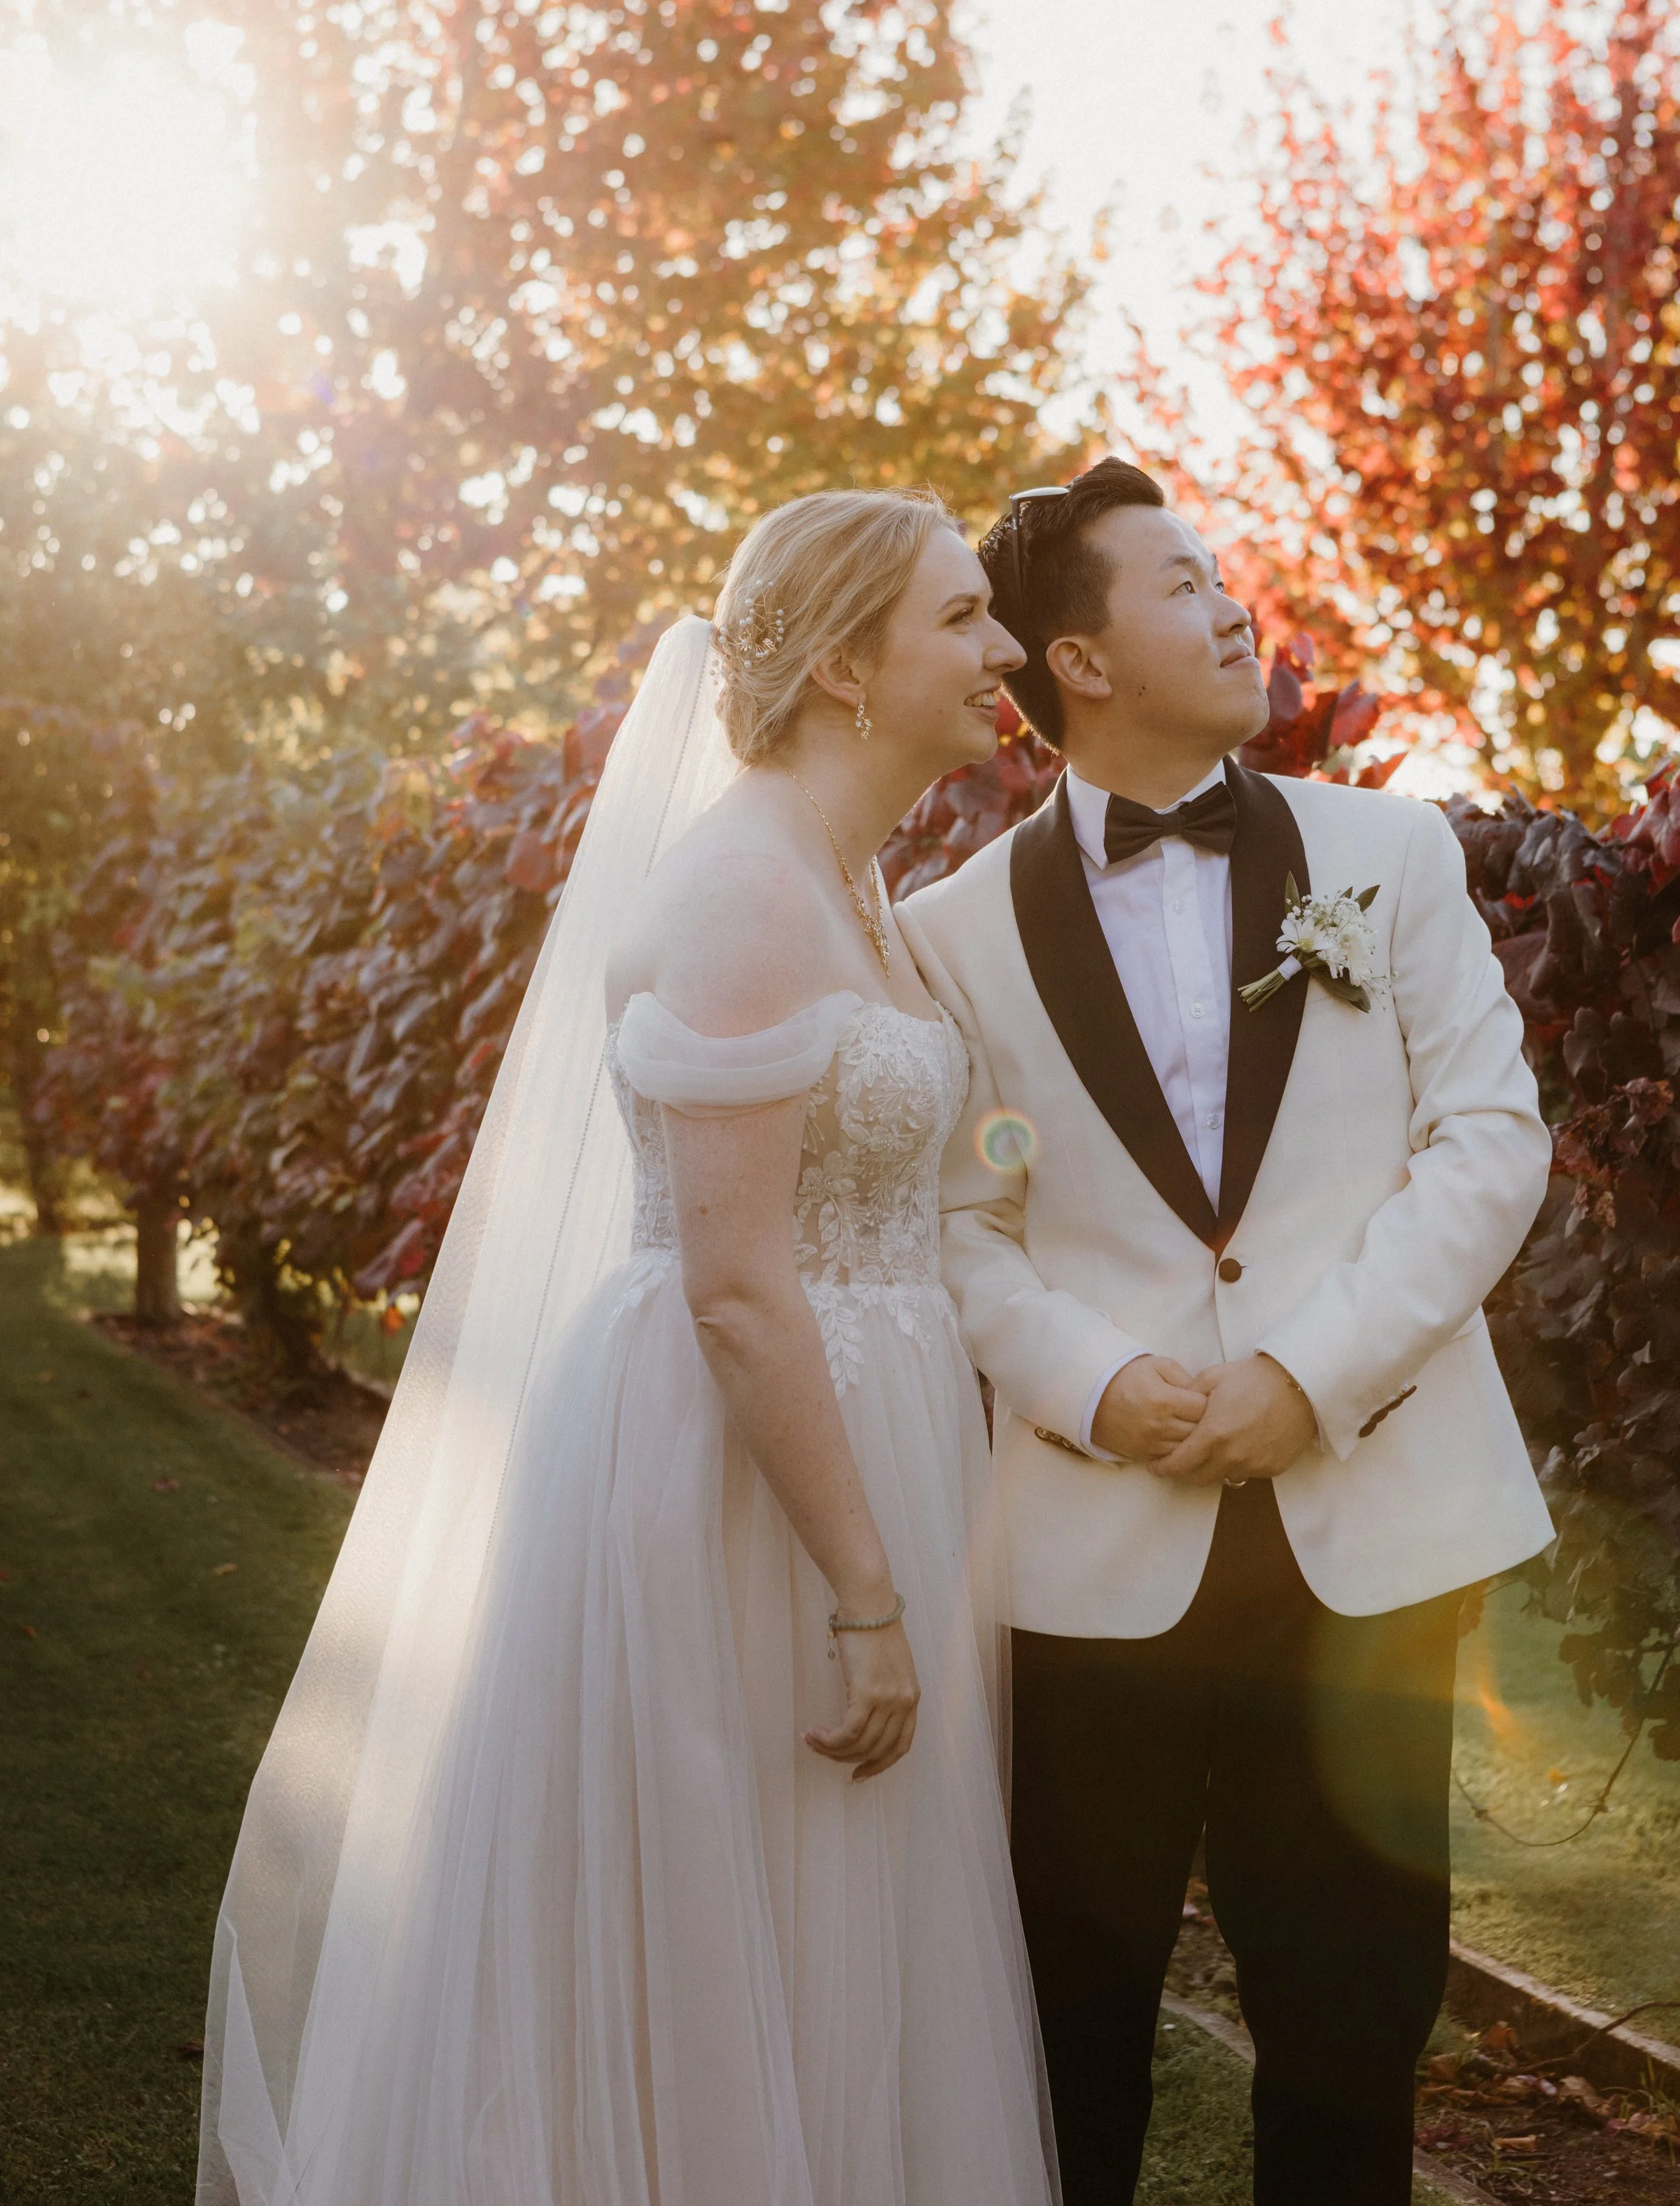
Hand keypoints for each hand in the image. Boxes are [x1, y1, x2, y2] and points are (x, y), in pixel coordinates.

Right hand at [806, 1618, 919, 1780]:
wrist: (868, 1605)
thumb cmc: (872, 1629)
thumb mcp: (888, 1666)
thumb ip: (883, 1692)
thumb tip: (861, 1717)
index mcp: (912, 1697)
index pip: (901, 1746)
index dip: (879, 1764)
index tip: (859, 1774)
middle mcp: (905, 1702)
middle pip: (878, 1749)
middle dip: (849, 1759)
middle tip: (826, 1754)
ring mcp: (888, 1699)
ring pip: (860, 1743)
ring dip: (833, 1749)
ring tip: (814, 1741)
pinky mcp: (868, 1694)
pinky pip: (848, 1732)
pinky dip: (830, 1740)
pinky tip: (815, 1734)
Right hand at [1090, 1355, 1207, 1462]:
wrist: (1091, 1395)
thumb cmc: (1127, 1377)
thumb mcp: (1157, 1365)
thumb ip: (1184, 1377)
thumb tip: (1204, 1394)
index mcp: (1165, 1400)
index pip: (1204, 1408)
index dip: (1208, 1401)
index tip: (1204, 1397)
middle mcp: (1159, 1426)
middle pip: (1199, 1431)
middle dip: (1204, 1421)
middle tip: (1201, 1412)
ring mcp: (1151, 1444)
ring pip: (1187, 1448)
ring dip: (1192, 1438)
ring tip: (1190, 1425)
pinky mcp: (1143, 1455)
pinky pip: (1171, 1458)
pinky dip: (1177, 1450)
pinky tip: (1176, 1437)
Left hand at [1148, 1354, 1317, 1485]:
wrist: (1300, 1383)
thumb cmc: (1254, 1377)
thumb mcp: (1213, 1377)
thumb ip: (1188, 1396)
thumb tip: (1174, 1408)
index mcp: (1213, 1434)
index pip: (1179, 1464)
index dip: (1163, 1468)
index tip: (1155, 1466)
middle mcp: (1232, 1456)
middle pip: (1197, 1477)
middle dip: (1183, 1472)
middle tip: (1177, 1462)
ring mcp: (1254, 1465)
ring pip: (1222, 1477)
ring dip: (1211, 1469)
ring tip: (1208, 1454)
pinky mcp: (1272, 1468)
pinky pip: (1247, 1473)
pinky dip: (1237, 1465)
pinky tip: (1238, 1448)